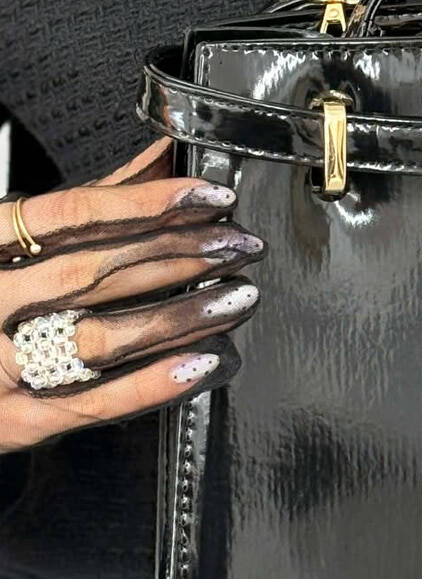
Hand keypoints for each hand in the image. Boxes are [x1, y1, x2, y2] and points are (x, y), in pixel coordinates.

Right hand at [0, 138, 262, 451]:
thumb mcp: (1, 238)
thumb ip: (78, 203)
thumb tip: (159, 158)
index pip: (68, 214)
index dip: (146, 203)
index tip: (210, 196)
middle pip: (93, 272)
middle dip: (179, 255)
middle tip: (241, 245)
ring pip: (99, 334)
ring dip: (178, 315)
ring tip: (236, 297)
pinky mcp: (8, 420)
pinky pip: (89, 403)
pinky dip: (150, 383)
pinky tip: (201, 363)